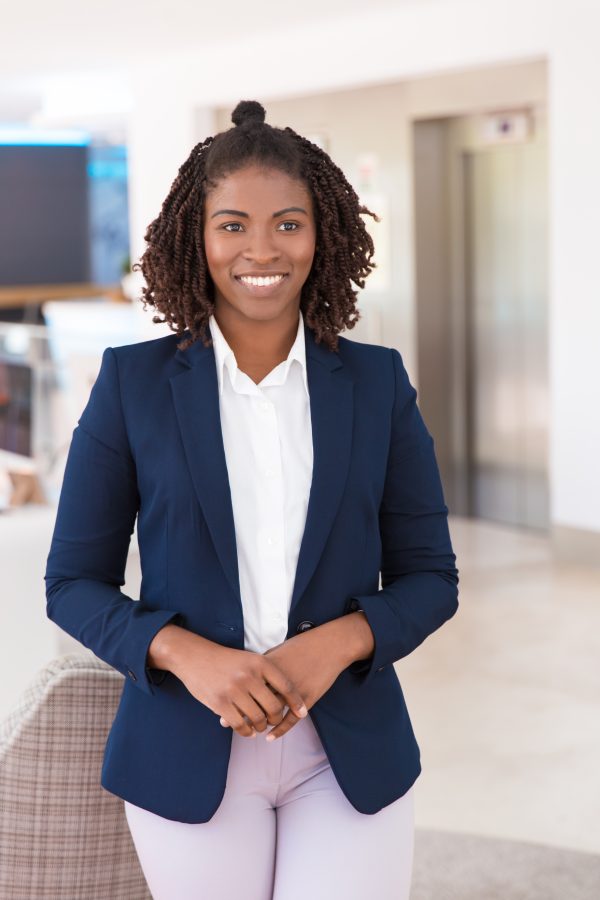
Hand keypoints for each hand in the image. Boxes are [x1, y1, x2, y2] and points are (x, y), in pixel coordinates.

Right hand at [167, 631, 307, 737]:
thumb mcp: (249, 659)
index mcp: (259, 663)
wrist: (194, 656)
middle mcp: (249, 677)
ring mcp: (234, 691)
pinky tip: (248, 732)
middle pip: (273, 707)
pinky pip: (240, 725)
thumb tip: (286, 697)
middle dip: (276, 718)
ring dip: (261, 726)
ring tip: (260, 726)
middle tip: (273, 721)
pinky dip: (246, 732)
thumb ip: (266, 674)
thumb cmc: (225, 659)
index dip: (296, 702)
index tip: (302, 713)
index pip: (286, 686)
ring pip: (257, 719)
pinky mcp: (220, 703)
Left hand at [219, 623, 349, 740]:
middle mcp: (278, 679)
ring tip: (247, 731)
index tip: (218, 701)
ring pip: (271, 711)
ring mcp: (293, 690)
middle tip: (226, 721)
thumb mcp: (280, 650)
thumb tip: (247, 672)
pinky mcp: (307, 697)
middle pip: (254, 698)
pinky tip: (270, 737)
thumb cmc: (303, 646)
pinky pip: (291, 718)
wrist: (330, 645)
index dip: (232, 693)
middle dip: (240, 710)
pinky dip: (280, 729)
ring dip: (258, 723)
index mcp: (269, 665)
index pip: (246, 682)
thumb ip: (263, 664)